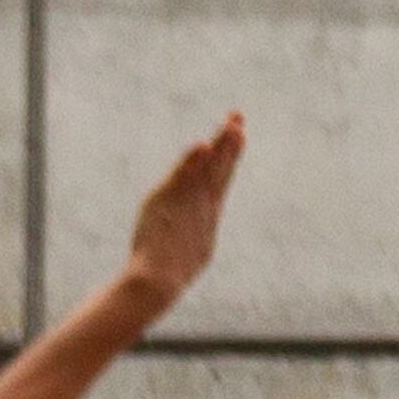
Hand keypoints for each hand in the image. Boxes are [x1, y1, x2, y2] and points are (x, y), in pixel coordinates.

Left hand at [122, 114, 245, 304]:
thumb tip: (199, 232)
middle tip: (238, 119)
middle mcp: (203, 204)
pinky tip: (203, 145)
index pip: (221, 177)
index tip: (240, 134)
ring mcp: (188, 203)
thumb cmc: (171, 272)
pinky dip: (193, 162)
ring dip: (220, 145)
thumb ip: (195, 229)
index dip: (230, 155)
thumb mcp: (193, 249)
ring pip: (207, 168)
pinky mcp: (169, 202)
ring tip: (232, 124)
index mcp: (209, 214)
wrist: (158, 280)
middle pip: (220, 167)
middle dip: (230, 143)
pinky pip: (182, 177)